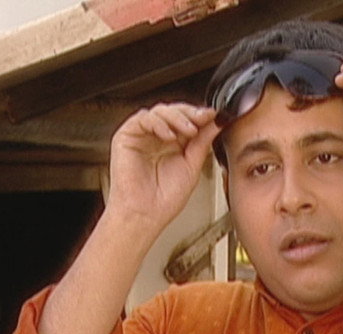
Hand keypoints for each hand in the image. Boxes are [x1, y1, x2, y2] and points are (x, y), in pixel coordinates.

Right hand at [107, 103, 219, 232]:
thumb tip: (216, 122)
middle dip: (191, 113)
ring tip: (189, 130)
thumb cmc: (165, 198)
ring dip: (177, 117)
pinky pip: (142, 119)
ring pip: (160, 111)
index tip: (215, 115)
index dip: (201, 116)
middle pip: (175, 111)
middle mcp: (158, 138)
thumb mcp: (192, 165)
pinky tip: (169, 135)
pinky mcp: (126, 137)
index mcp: (175, 144)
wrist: (146, 214)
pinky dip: (158, 122)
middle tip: (203, 118)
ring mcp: (143, 136)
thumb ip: (203, 142)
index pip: (188, 120)